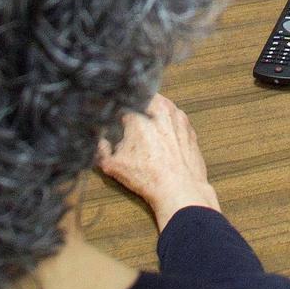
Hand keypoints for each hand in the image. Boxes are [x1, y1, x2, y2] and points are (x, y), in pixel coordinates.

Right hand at [97, 94, 221, 230]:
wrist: (180, 190)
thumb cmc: (150, 177)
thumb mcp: (114, 166)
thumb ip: (101, 150)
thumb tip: (99, 142)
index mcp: (139, 115)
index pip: (123, 102)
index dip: (117, 112)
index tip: (116, 119)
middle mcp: (161, 110)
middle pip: (144, 98)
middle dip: (136, 108)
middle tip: (131, 122)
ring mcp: (178, 117)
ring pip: (162, 105)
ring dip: (154, 113)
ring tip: (147, 131)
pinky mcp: (190, 128)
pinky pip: (176, 119)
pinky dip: (168, 124)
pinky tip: (163, 139)